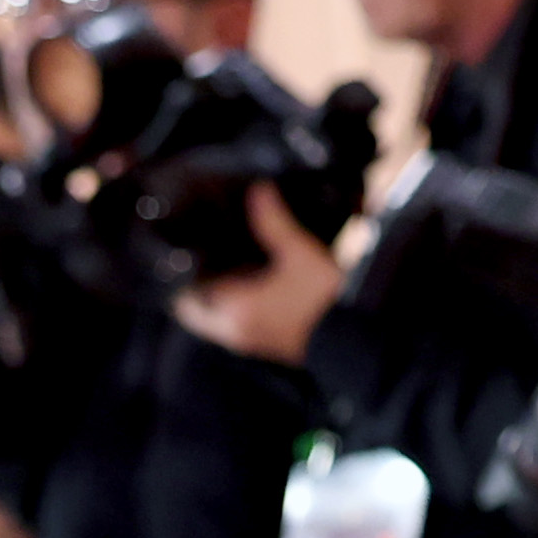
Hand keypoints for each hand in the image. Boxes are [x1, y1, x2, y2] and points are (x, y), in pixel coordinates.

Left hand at [171, 184, 344, 362]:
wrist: (353, 338)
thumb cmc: (324, 297)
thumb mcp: (298, 252)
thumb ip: (273, 221)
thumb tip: (259, 190)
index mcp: (233, 309)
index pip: (186, 297)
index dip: (185, 276)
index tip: (190, 255)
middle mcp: (233, 331)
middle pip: (195, 312)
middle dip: (197, 289)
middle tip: (208, 262)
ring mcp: (249, 343)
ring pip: (215, 322)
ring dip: (216, 301)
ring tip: (230, 270)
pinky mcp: (265, 346)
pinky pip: (236, 328)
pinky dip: (235, 311)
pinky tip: (254, 287)